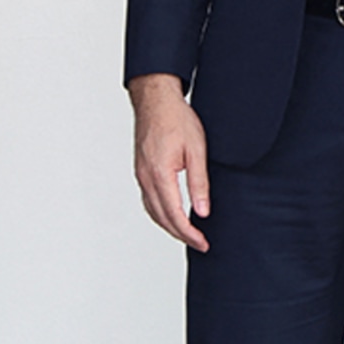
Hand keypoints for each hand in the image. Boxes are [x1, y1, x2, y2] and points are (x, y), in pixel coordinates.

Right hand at [130, 73, 208, 251]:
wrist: (155, 99)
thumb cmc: (176, 119)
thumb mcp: (196, 150)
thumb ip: (199, 183)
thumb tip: (202, 212)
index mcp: (160, 174)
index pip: (174, 215)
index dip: (189, 233)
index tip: (203, 242)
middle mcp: (146, 177)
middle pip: (161, 218)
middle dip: (181, 235)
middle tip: (200, 243)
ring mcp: (140, 174)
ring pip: (152, 211)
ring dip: (169, 226)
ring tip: (189, 234)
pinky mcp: (141, 170)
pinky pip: (148, 200)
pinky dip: (160, 213)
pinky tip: (172, 215)